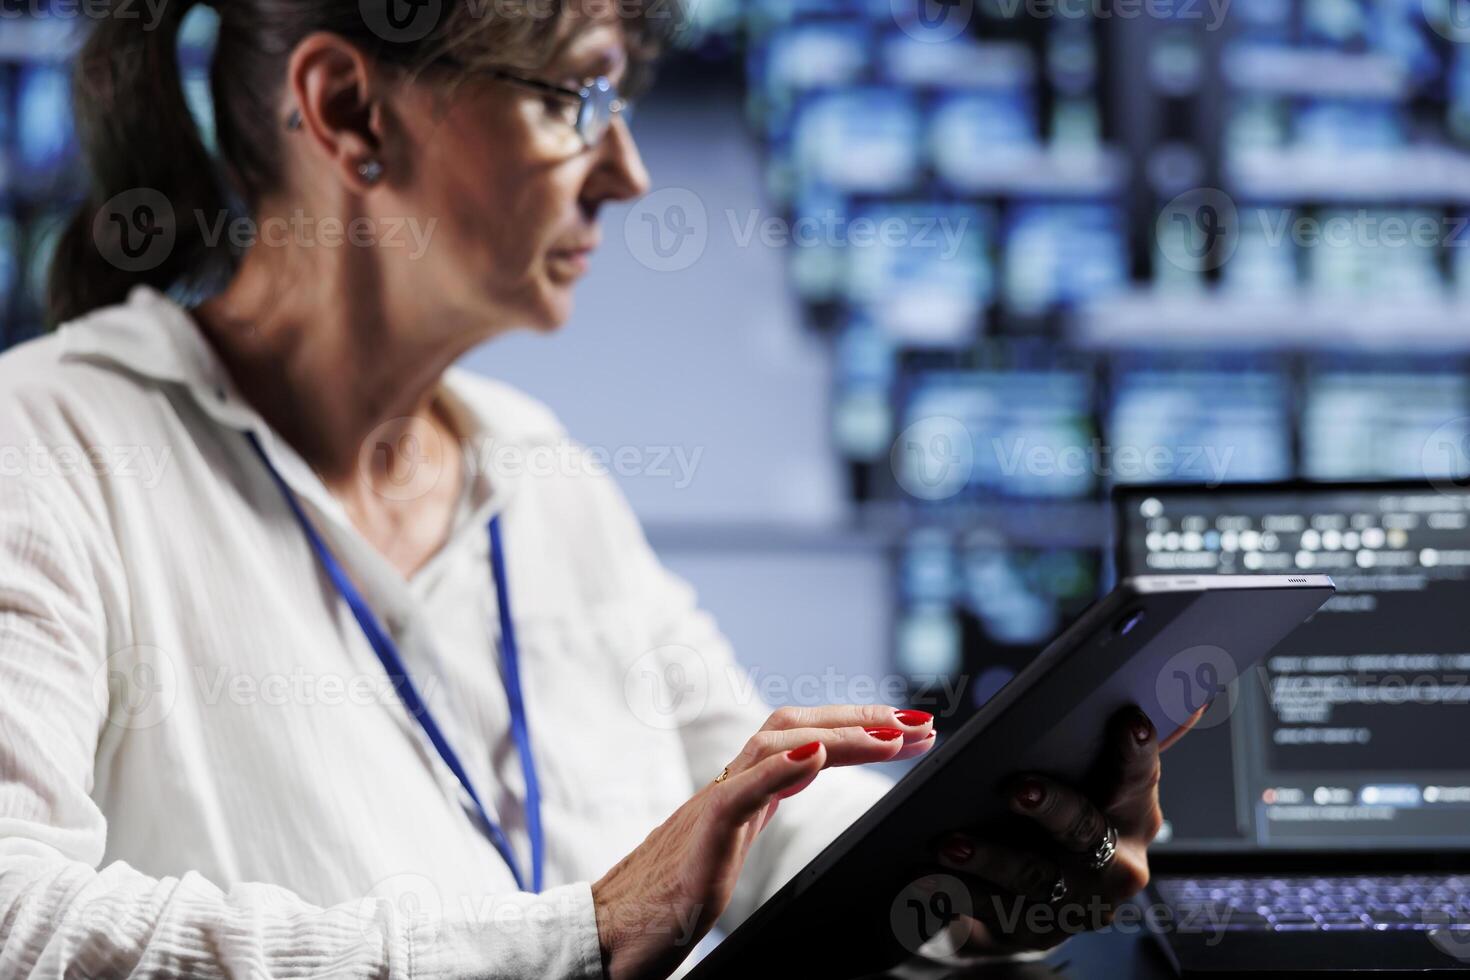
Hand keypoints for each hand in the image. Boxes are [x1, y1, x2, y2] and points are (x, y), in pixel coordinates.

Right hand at [591, 705, 936, 979]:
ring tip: (891, 737)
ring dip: (839, 734)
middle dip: (861, 718)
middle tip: (920, 723)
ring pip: (775, 743)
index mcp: (741, 790)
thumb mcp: (731, 843)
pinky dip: (781, 767)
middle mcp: (729, 785)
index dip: (856, 728)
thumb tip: (807, 772)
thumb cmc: (665, 899)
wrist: (610, 931)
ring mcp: (713, 805)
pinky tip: (816, 755)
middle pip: (795, 725)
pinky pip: (741, 791)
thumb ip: (765, 804)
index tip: (910, 731)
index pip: (804, 739)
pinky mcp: (701, 834)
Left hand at [927, 704, 1204, 954]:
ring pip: (1031, 879)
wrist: (1047, 903)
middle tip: (1017, 787)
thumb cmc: (1072, 820)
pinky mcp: (1027, 931)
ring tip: (949, 841)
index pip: (1140, 778)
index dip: (1135, 752)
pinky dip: (953, 894)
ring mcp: (1073, 906)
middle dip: (1053, 809)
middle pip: (1085, 833)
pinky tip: (922, 876)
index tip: (1127, 720)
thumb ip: (1130, 740)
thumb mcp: (1100, 782)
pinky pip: (987, 913)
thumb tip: (1189, 689)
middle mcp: (1114, 866)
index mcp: (1135, 816)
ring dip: (990, 858)